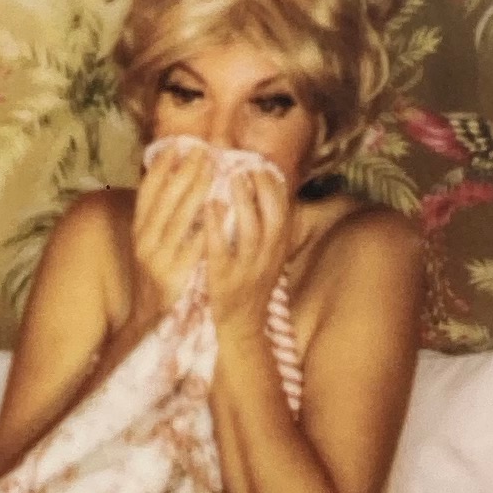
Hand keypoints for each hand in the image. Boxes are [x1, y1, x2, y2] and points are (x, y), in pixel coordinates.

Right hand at [128, 147, 211, 320]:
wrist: (150, 320)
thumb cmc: (157, 275)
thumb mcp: (152, 243)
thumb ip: (161, 215)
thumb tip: (175, 180)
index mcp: (138, 230)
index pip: (146, 192)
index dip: (160, 168)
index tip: (175, 146)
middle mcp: (144, 241)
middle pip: (164, 199)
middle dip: (183, 172)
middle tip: (202, 150)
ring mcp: (159, 259)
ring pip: (178, 218)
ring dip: (195, 191)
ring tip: (212, 169)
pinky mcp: (175, 277)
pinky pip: (192, 247)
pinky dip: (205, 227)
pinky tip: (219, 209)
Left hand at [203, 155, 292, 327]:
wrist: (241, 326)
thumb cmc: (250, 284)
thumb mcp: (267, 255)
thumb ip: (266, 227)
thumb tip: (262, 191)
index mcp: (277, 247)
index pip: (283, 210)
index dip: (273, 186)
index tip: (260, 165)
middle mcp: (267, 256)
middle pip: (272, 216)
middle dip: (262, 189)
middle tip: (245, 166)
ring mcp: (247, 268)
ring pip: (251, 230)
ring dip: (242, 202)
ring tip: (230, 180)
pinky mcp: (224, 280)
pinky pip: (222, 250)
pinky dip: (216, 227)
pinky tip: (208, 208)